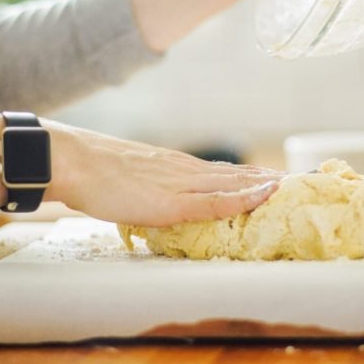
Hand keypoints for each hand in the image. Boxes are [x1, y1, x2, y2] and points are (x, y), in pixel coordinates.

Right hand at [0, 111, 281, 226]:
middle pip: (230, 174)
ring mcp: (177, 183)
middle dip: (261, 178)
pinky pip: (216, 201)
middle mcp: (178, 169)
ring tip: (287, 186)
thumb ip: (137, 184)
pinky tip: (264, 196)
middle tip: (292, 180)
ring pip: (231, 184)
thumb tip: (138, 194)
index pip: (214, 171)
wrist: (71, 161)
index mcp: (166, 164)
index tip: (266, 176)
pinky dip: (243, 198)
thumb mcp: (119, 174)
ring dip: (261, 185)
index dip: (242, 175)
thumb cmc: (85, 169)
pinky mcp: (171, 201)